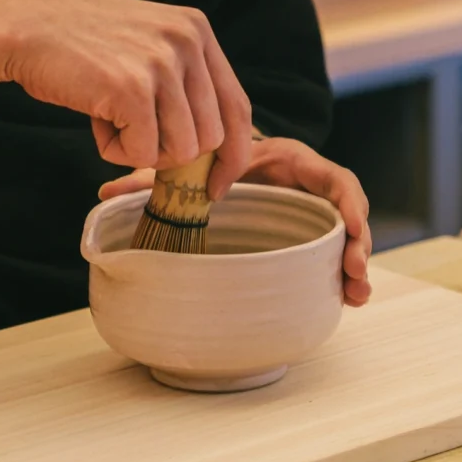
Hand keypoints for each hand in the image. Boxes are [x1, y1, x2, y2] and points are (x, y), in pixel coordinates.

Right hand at [0, 0, 252, 197]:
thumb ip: (180, 78)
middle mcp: (188, 41)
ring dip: (139, 150)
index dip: (232, 155)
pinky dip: (113, 151)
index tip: (216, 185)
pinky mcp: (132, 90)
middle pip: (210, 138)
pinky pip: (141, 155)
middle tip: (132, 135)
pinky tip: (94, 119)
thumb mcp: (143, 43)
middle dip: (171, 153)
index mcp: (196, 29)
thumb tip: (207, 144)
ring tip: (108, 117)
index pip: (237, 107)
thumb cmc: (75, 44)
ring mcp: (161, 64)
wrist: (20, 27)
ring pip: (179, 151)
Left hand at [98, 137, 372, 306]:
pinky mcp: (306, 230)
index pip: (330, 174)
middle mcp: (305, 183)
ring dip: (355, 263)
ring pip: (344, 234)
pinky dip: (340, 273)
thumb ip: (151, 178)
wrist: (218, 161)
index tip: (350, 228)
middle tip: (355, 273)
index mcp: (286, 161)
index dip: (346, 201)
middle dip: (357, 241)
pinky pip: (331, 249)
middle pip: (346, 209)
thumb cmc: (205, 161)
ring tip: (357, 295)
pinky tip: (347, 300)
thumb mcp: (187, 168)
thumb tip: (104, 194)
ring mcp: (309, 209)